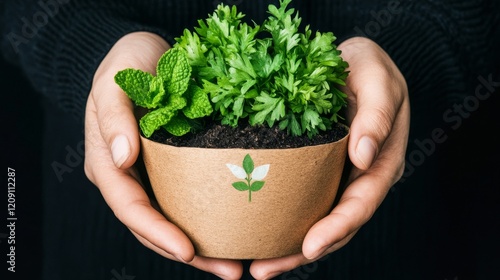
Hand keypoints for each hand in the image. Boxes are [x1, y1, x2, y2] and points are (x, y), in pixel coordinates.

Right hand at [83, 32, 242, 279]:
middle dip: (187, 253)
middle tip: (229, 270)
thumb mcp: (117, 78)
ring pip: (173, 219)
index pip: (130, 207)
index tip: (188, 251)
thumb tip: (121, 158)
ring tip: (237, 265)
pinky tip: (236, 230)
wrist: (147, 52)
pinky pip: (190, 200)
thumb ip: (114, 115)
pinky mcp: (174, 167)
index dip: (156, 232)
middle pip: (153, 226)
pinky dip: (209, 219)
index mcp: (106, 163)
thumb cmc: (129, 61)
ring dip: (203, 247)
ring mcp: (151, 175)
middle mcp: (128, 176)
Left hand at [249, 36, 409, 278]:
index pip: (361, 204)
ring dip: (287, 246)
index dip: (337, 228)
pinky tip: (256, 231)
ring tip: (256, 266)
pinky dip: (281, 219)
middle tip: (264, 270)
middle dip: (302, 252)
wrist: (354, 62)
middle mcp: (360, 178)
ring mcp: (338, 177)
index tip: (310, 246)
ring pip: (316, 219)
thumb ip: (377, 115)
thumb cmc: (369, 67)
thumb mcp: (378, 79)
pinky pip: (301, 200)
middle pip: (336, 225)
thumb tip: (364, 157)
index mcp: (382, 162)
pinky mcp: (317, 171)